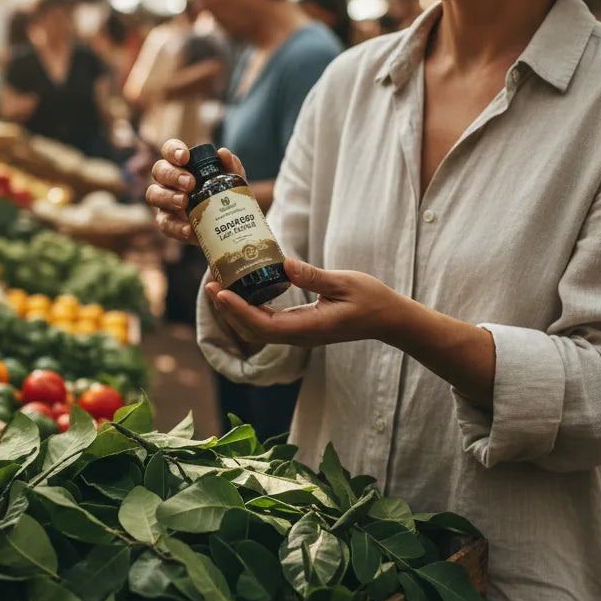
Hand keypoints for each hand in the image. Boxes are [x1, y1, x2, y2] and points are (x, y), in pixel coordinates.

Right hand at [144, 138, 245, 243]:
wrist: (228, 227)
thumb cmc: (226, 197)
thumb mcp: (233, 182)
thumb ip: (231, 168)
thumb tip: (224, 153)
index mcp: (181, 165)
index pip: (170, 150)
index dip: (173, 150)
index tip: (185, 157)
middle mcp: (169, 181)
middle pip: (159, 170)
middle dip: (172, 175)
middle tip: (190, 183)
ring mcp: (165, 202)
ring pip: (153, 194)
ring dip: (168, 197)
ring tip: (184, 201)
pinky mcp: (167, 222)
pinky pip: (164, 223)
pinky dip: (176, 226)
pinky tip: (189, 229)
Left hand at [204, 257, 401, 346]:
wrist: (389, 320)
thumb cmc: (372, 300)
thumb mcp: (345, 282)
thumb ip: (314, 276)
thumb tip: (284, 264)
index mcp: (309, 327)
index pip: (263, 324)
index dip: (237, 310)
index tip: (219, 292)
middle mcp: (301, 336)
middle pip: (254, 330)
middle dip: (229, 310)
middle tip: (211, 285)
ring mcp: (301, 335)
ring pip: (260, 330)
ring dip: (238, 312)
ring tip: (221, 289)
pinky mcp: (302, 329)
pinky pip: (270, 324)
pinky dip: (252, 311)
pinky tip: (245, 294)